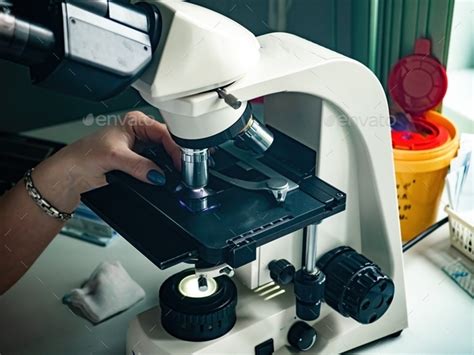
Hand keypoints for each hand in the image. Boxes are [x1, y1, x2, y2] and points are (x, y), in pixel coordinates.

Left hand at [32, 111, 181, 211]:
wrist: (71, 175)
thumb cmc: (84, 156)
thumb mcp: (114, 157)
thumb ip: (138, 165)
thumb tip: (158, 175)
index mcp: (136, 122)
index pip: (165, 132)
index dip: (175, 148)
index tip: (181, 163)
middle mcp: (140, 133)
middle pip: (168, 144)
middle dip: (175, 158)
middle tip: (182, 172)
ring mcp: (140, 149)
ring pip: (164, 157)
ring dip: (170, 167)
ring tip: (176, 177)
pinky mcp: (139, 163)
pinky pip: (157, 168)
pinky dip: (163, 174)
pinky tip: (166, 180)